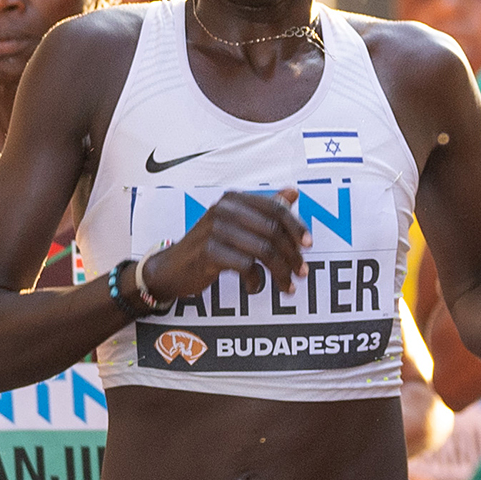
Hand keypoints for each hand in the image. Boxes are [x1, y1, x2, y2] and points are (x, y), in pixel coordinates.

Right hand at [145, 187, 306, 302]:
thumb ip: (265, 209)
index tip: (309, 246)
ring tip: (286, 286)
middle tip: (301, 273)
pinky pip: (246, 266)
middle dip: (292, 255)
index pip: (276, 209)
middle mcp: (224, 209)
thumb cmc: (209, 246)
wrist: (171, 268)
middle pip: (273, 230)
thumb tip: (293, 193)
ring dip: (280, 272)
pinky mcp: (208, 252)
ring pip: (264, 250)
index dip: (296, 227)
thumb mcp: (237, 224)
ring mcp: (214, 229)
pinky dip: (255, 280)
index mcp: (234, 199)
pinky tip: (254, 287)